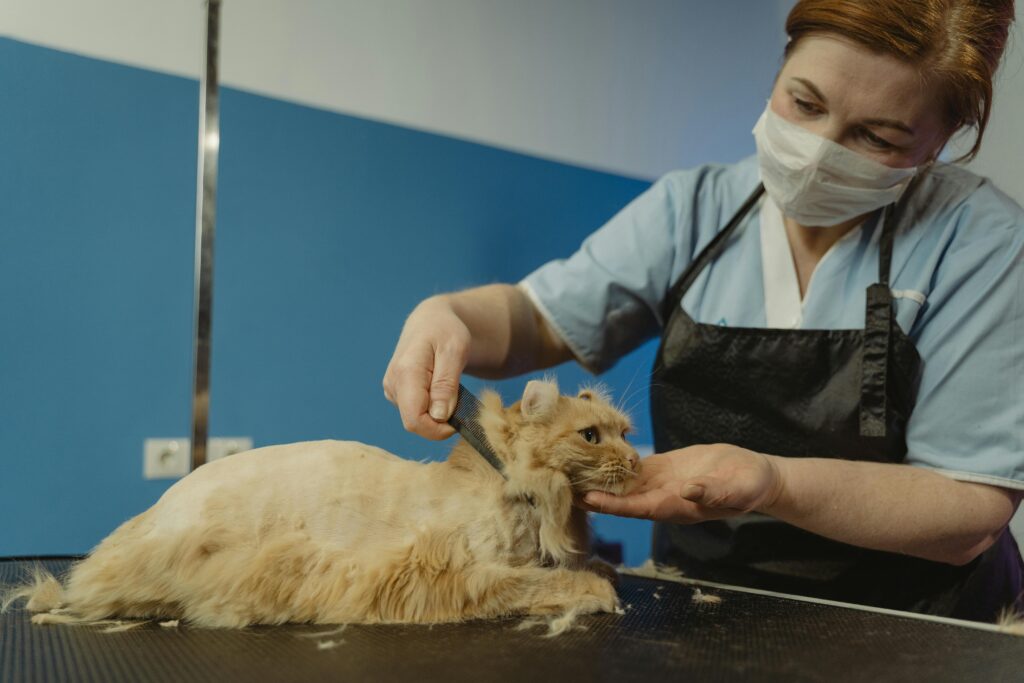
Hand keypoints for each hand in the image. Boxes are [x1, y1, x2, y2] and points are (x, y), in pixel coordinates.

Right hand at [382, 297, 468, 439]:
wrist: (431, 321)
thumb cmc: (447, 331)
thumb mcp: (455, 351)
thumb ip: (446, 385)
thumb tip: (438, 417)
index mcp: (406, 372)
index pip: (415, 419)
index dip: (438, 429)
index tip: (460, 419)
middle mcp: (393, 383)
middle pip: (414, 423)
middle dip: (440, 422)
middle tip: (460, 401)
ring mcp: (392, 389)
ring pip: (415, 419)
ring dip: (437, 414)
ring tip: (450, 388)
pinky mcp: (395, 393)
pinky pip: (414, 412)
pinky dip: (431, 409)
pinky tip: (439, 390)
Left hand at [579, 444, 784, 522]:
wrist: (755, 477)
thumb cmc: (748, 487)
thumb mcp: (736, 490)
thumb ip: (712, 493)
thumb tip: (688, 492)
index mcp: (676, 506)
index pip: (637, 508)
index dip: (612, 504)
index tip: (587, 499)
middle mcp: (662, 497)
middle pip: (620, 498)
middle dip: (593, 493)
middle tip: (561, 485)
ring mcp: (661, 483)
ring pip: (622, 482)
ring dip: (598, 478)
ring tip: (568, 468)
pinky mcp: (663, 467)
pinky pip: (634, 467)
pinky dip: (615, 462)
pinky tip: (594, 453)